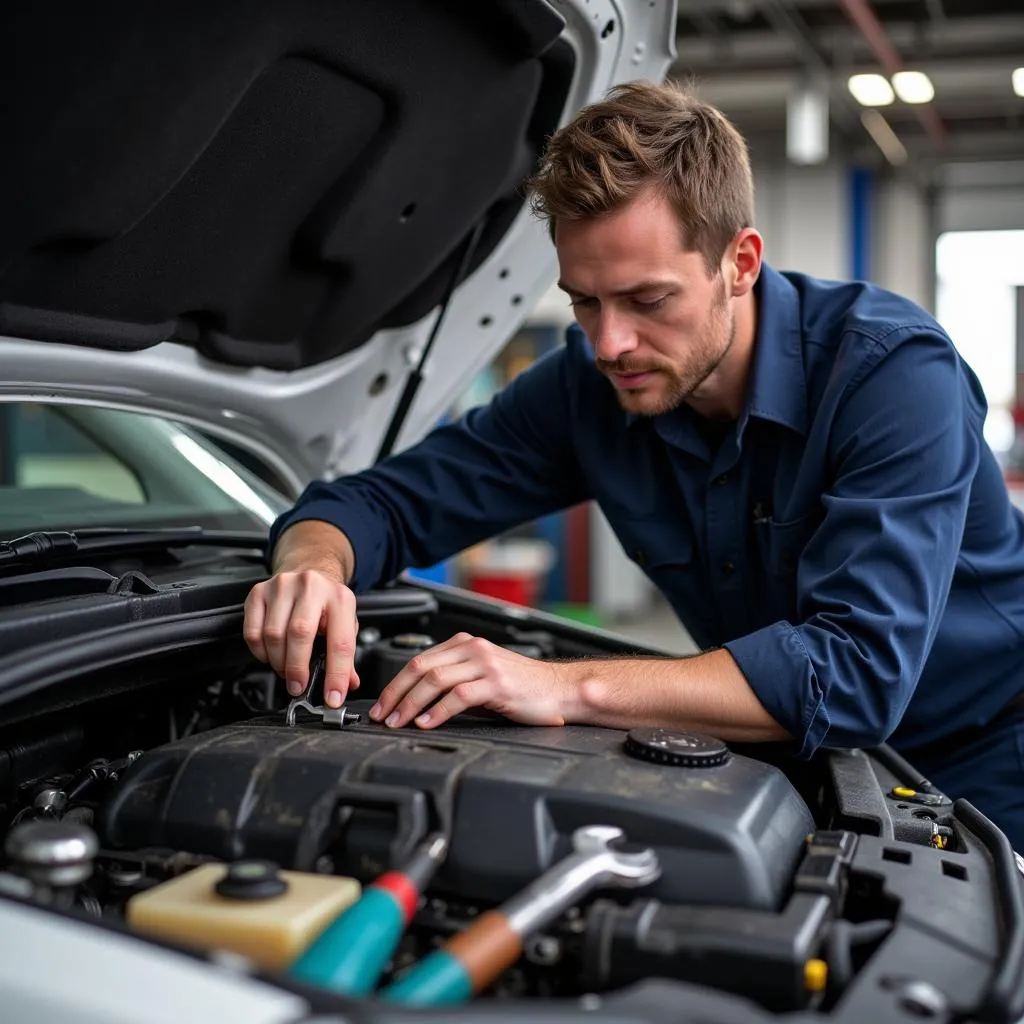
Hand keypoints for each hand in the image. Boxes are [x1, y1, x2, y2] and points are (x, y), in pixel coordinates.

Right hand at [243, 569, 359, 707]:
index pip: (340, 642)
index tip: (332, 698)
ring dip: (279, 662)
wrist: (309, 570)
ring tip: (286, 668)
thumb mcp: (345, 624)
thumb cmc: (327, 603)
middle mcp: (312, 587)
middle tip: (298, 686)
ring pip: (273, 635)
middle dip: (298, 669)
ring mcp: (282, 586)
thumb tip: (348, 684)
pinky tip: (271, 654)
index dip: (336, 674)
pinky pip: (252, 632)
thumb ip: (346, 656)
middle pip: (299, 635)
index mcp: (340, 598)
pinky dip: (260, 652)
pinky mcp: (258, 592)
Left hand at [368, 633, 576, 728]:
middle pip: (420, 667)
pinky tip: (427, 723)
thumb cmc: (523, 687)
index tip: (381, 705)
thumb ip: (453, 682)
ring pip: (435, 680)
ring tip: (399, 722)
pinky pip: (459, 696)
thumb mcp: (482, 677)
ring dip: (411, 703)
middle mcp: (473, 649)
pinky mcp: (497, 683)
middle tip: (381, 716)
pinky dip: (438, 711)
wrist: (561, 690)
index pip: (419, 660)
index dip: (395, 684)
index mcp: (465, 644)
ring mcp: (485, 664)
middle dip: (395, 694)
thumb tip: (417, 703)